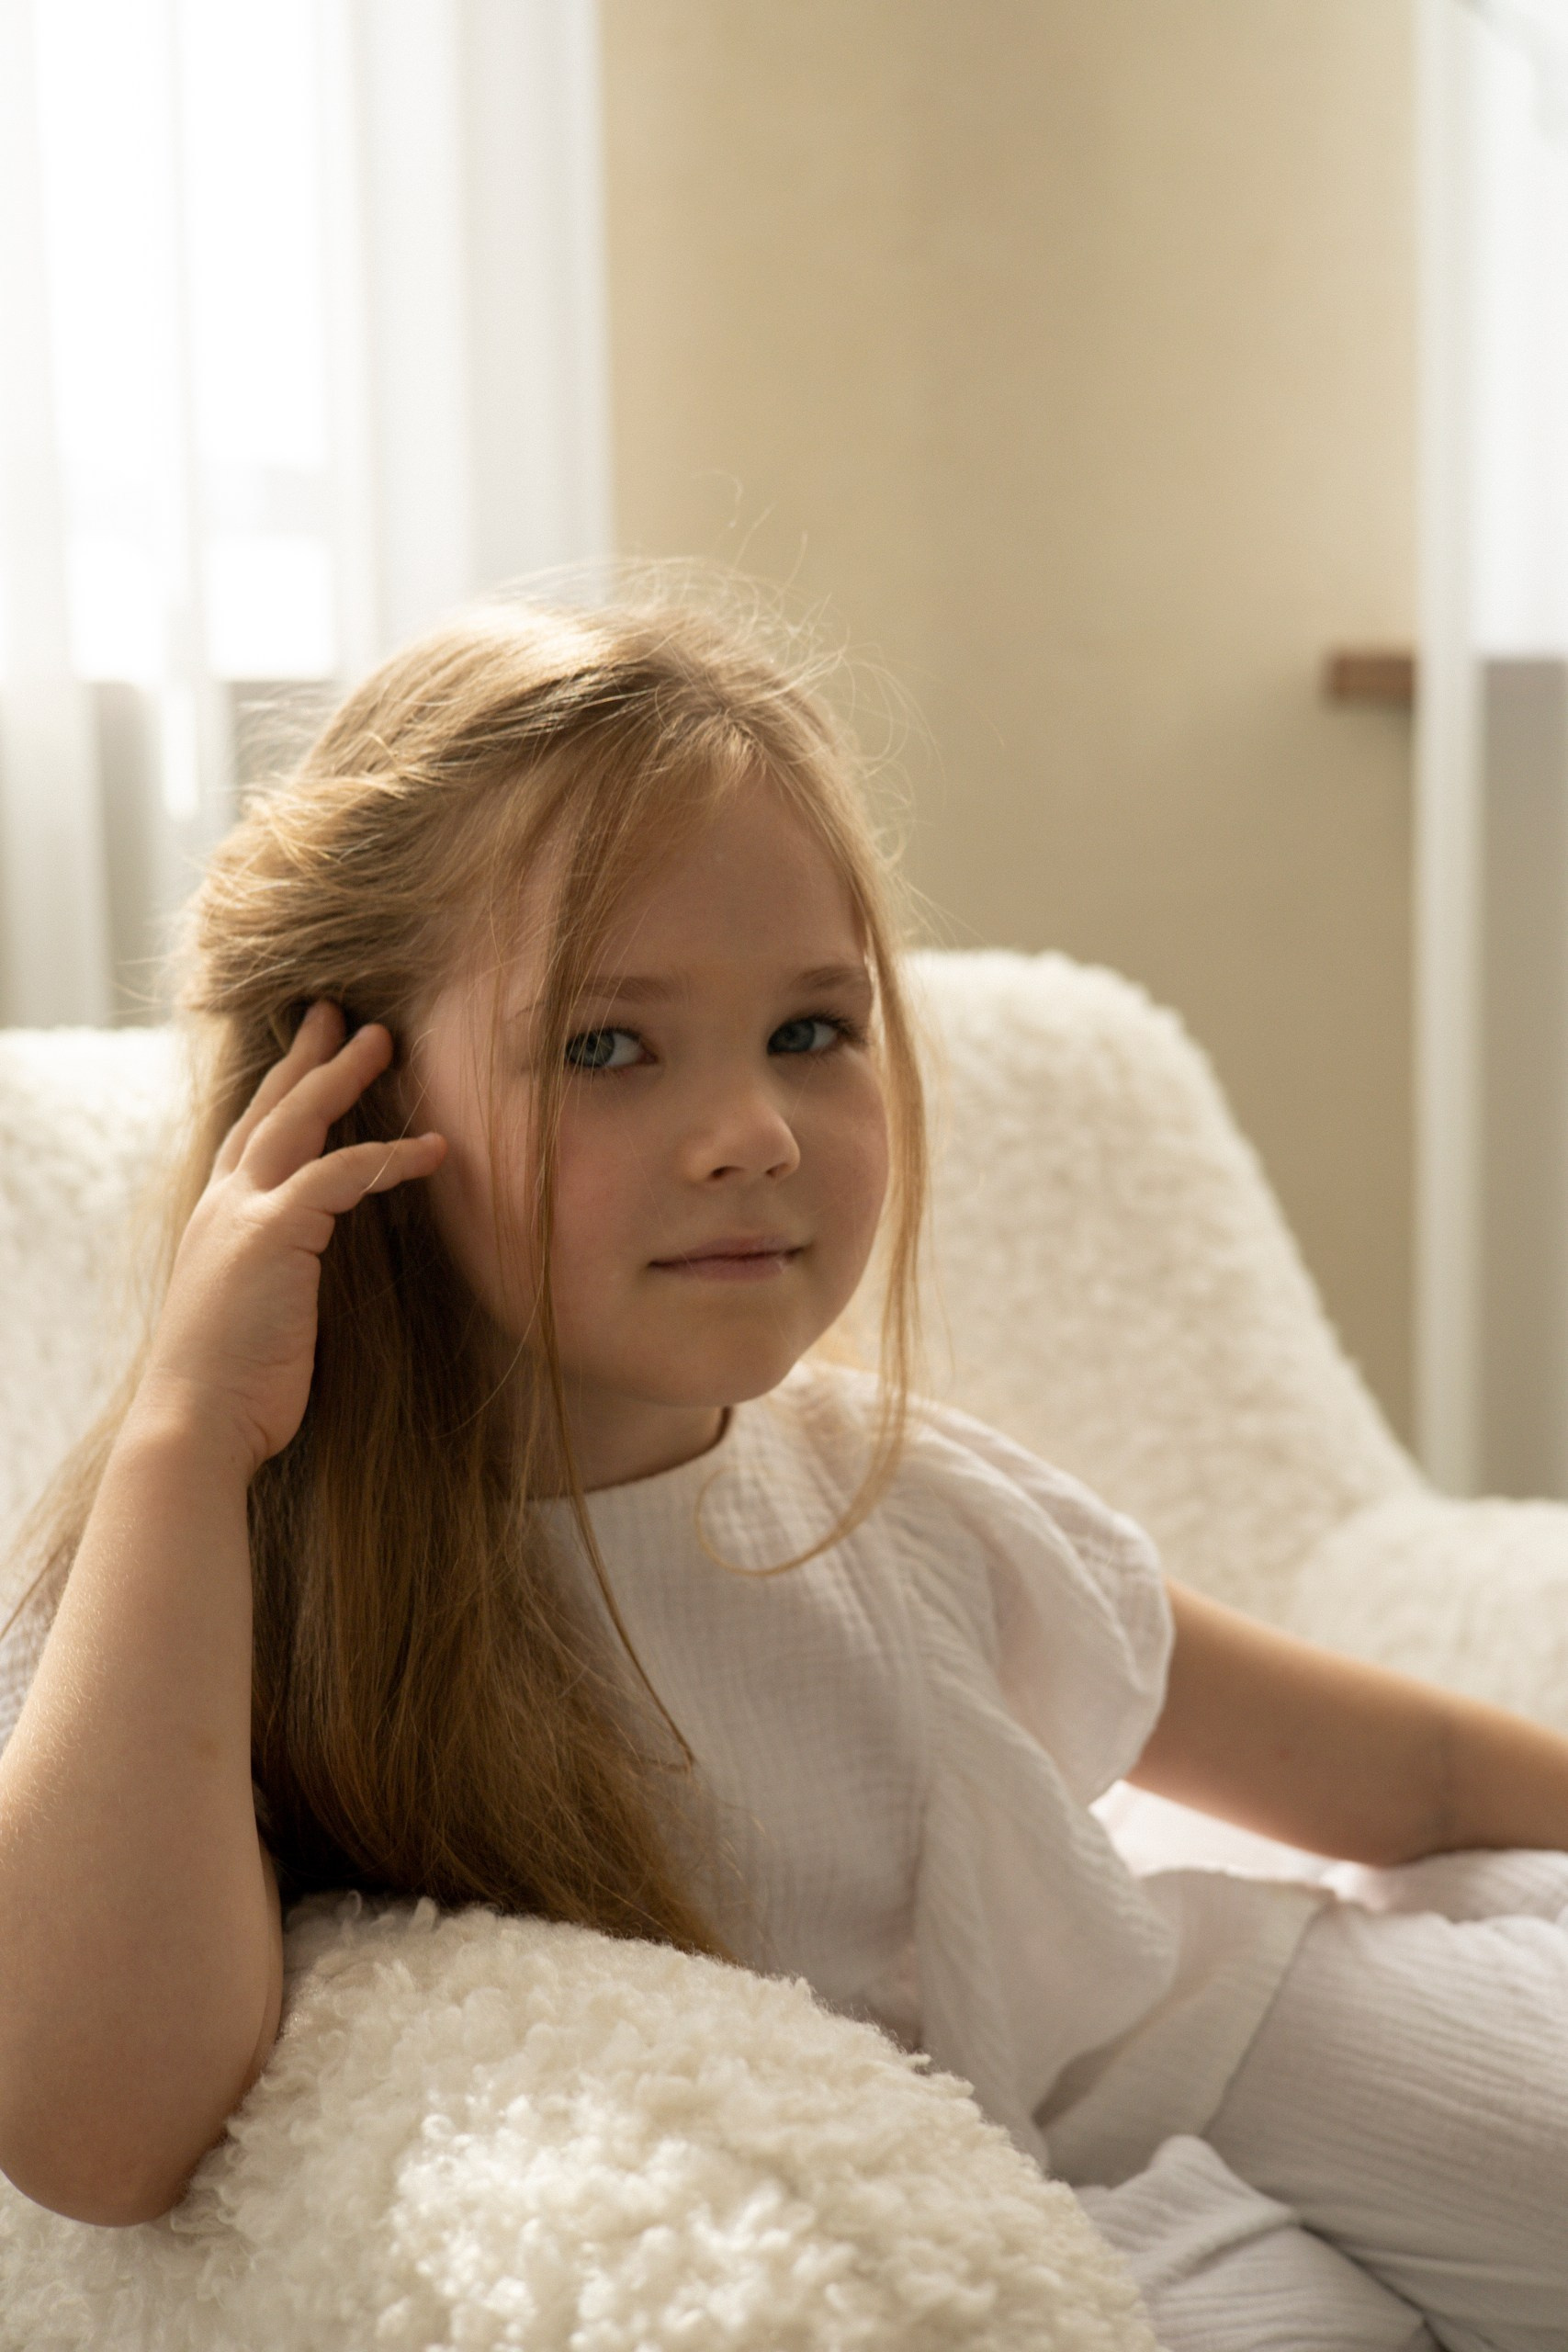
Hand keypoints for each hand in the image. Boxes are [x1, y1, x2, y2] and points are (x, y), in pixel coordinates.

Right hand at [136, 1002, 446, 1476]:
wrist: (195, 1424)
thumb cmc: (232, 1385)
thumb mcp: (256, 1311)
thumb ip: (279, 1274)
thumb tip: (314, 1272)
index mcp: (218, 1220)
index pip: (250, 1138)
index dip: (280, 1093)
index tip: (308, 1058)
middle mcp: (222, 1205)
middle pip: (269, 1109)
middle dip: (305, 1057)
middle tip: (338, 1013)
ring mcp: (242, 1214)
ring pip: (298, 1121)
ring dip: (342, 1075)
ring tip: (384, 1040)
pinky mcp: (271, 1234)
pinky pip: (340, 1174)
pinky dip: (388, 1157)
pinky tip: (434, 1149)